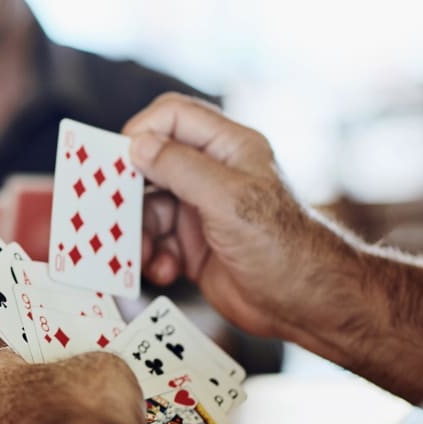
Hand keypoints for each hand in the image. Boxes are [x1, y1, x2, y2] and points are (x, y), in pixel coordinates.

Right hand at [126, 93, 357, 341]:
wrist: (308, 306)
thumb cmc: (283, 248)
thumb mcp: (228, 201)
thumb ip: (181, 168)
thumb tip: (138, 145)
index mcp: (228, 148)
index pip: (173, 117)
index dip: (140, 132)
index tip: (117, 162)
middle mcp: (212, 174)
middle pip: (151, 166)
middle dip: (131, 193)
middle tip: (115, 216)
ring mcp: (201, 210)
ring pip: (147, 208)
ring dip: (140, 233)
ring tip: (146, 256)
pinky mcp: (193, 245)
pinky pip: (156, 241)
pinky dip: (153, 257)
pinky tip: (166, 272)